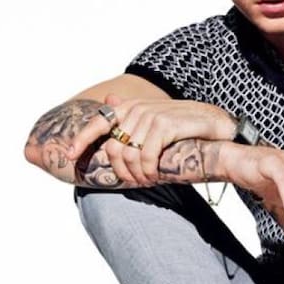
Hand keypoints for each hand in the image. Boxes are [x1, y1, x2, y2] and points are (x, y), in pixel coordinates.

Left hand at [67, 95, 236, 185]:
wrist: (215, 123)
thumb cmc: (184, 125)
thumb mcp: (154, 118)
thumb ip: (131, 114)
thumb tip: (108, 100)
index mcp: (129, 106)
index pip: (97, 123)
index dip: (80, 140)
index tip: (68, 156)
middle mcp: (136, 108)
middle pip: (113, 149)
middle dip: (121, 172)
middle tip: (135, 182)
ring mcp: (149, 115)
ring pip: (129, 156)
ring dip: (137, 175)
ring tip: (147, 181)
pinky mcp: (163, 125)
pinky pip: (145, 157)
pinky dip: (148, 172)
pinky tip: (155, 177)